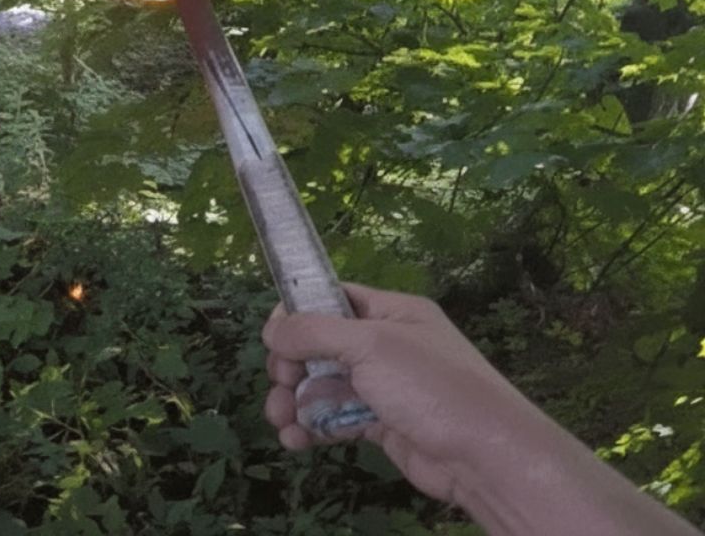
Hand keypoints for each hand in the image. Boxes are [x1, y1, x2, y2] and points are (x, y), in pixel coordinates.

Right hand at [262, 283, 545, 504]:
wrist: (485, 457)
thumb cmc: (430, 386)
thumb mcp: (370, 345)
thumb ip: (315, 332)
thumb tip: (271, 329)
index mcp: (390, 312)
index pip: (333, 299)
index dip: (298, 314)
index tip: (273, 336)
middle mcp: (385, 345)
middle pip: (320, 346)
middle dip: (291, 365)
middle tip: (282, 384)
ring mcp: (383, 387)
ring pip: (324, 385)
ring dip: (295, 401)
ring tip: (281, 421)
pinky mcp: (381, 424)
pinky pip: (336, 418)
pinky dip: (313, 427)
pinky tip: (296, 440)